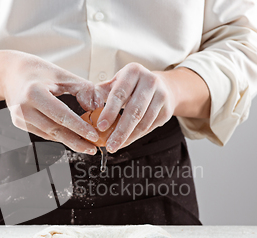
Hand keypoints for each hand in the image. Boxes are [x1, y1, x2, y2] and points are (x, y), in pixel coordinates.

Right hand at [0, 49, 100, 153]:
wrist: (9, 73)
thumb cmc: (37, 71)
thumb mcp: (62, 74)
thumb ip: (82, 89)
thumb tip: (97, 108)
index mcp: (34, 92)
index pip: (61, 115)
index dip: (79, 127)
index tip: (94, 136)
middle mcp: (24, 107)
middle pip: (55, 130)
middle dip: (76, 141)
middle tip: (93, 148)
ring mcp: (19, 118)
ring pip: (49, 134)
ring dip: (69, 141)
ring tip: (86, 145)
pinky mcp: (19, 123)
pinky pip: (43, 133)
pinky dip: (58, 136)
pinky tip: (71, 138)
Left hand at [94, 63, 210, 152]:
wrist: (162, 86)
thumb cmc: (131, 86)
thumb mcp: (115, 83)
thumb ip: (101, 93)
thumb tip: (88, 108)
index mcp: (133, 71)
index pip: (120, 94)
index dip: (110, 112)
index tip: (100, 126)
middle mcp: (150, 81)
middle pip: (134, 111)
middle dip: (120, 131)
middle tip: (109, 145)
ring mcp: (162, 95)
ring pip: (143, 122)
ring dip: (128, 137)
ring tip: (115, 145)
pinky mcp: (167, 110)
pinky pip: (150, 127)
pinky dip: (136, 136)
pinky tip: (126, 141)